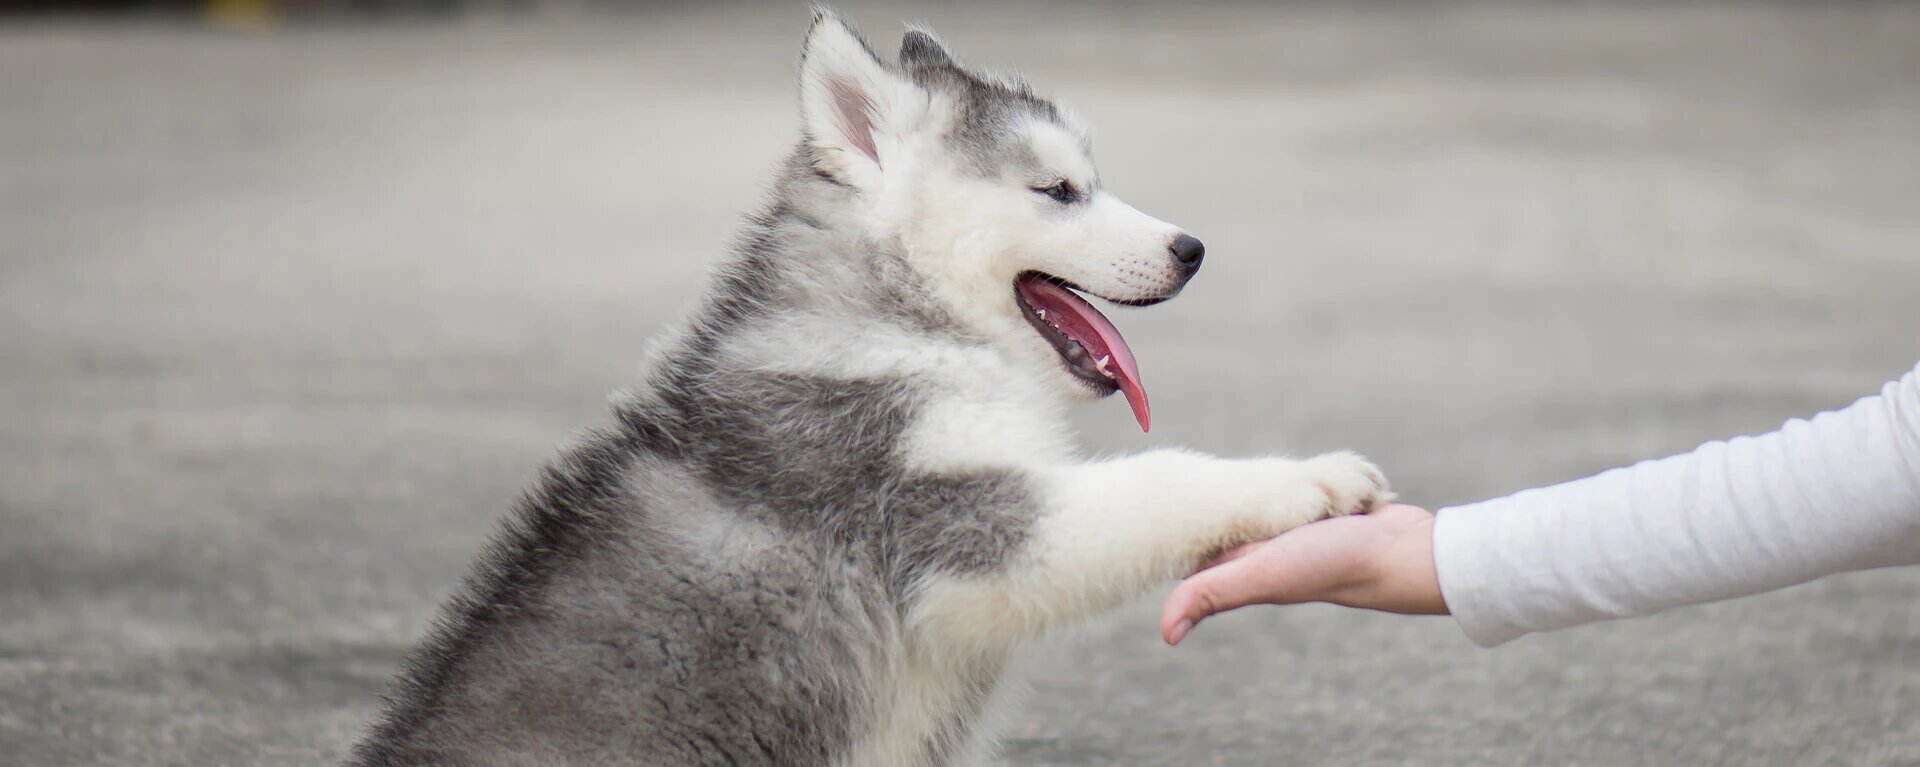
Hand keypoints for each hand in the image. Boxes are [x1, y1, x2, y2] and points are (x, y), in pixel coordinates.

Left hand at [1160, 503, 1445, 644]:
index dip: (1183, 523)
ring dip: (1275, 482)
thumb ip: (1212, 593)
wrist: (1404, 552)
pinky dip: (1317, 478)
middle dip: (1229, 495)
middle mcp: (1275, 547)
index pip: (1201, 543)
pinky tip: (1316, 476)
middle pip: (1236, 516)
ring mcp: (1307, 528)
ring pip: (1276, 497)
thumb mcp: (1263, 574)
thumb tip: (1166, 635)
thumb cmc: (1332, 565)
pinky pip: (1315, 486)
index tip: (1162, 496)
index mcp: (1248, 561)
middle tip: (1215, 474)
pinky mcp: (1338, 509)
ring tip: (1266, 476)